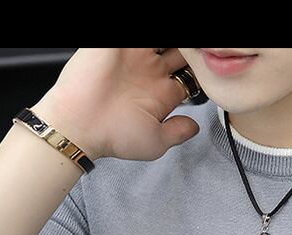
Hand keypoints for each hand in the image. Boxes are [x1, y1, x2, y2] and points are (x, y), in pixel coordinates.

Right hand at [32, 48, 199, 162]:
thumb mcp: (155, 142)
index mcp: (160, 92)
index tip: (211, 68)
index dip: (202, 70)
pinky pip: (136, 35)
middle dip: (192, 50)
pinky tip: (158, 45)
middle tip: (202, 49)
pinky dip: (150, 38)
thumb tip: (196, 127)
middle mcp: (149, 70)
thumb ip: (178, 133)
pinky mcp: (117, 44)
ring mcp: (134, 54)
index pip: (191, 74)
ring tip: (191, 45)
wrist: (80, 123)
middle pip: (180, 51)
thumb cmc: (112, 136)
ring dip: (175, 42)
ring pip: (162, 39)